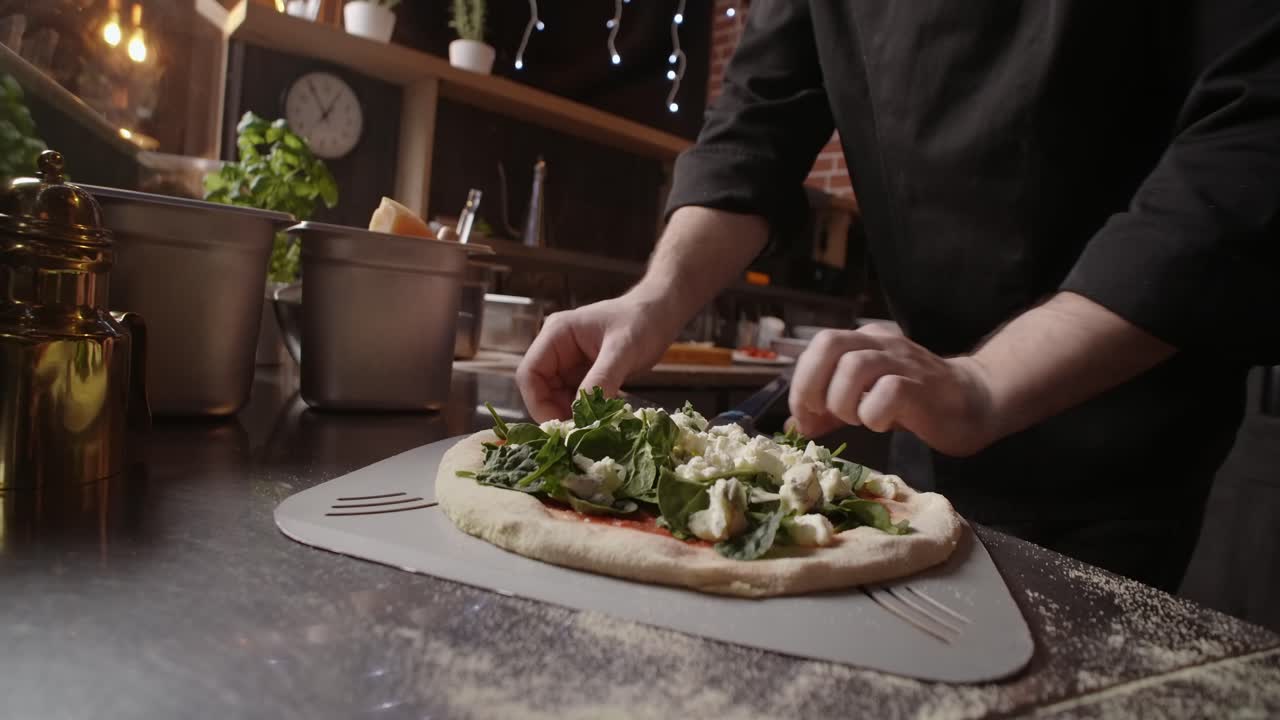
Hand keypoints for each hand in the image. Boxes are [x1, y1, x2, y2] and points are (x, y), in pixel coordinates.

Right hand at [516, 293, 678, 420]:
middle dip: (556, 413)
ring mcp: (570, 362)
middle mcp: (557, 348)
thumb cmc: (642, 321)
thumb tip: (582, 417)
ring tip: (594, 430)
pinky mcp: (584, 374)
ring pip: (557, 399)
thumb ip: (601, 380)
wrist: (662, 314)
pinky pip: (576, 399)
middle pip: (540, 390)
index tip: (561, 427)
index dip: (538, 404)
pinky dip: (586, 413)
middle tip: (580, 435)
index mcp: (556, 334)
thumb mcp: (622, 351)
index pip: (529, 374)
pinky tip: (602, 421)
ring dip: (572, 416)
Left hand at [787, 325, 998, 456]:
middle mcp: (881, 344)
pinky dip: (874, 413)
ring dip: (843, 401)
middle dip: (812, 383)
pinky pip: (888, 392)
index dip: (802, 381)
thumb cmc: (916, 401)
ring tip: (856, 419)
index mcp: (865, 342)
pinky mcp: (922, 387)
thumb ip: (830, 410)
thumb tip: (794, 425)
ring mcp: (903, 362)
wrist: (976, 400)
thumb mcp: (865, 401)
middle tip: (821, 414)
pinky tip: (880, 423)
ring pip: (855, 366)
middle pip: (830, 343)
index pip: (819, 345)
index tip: (804, 416)